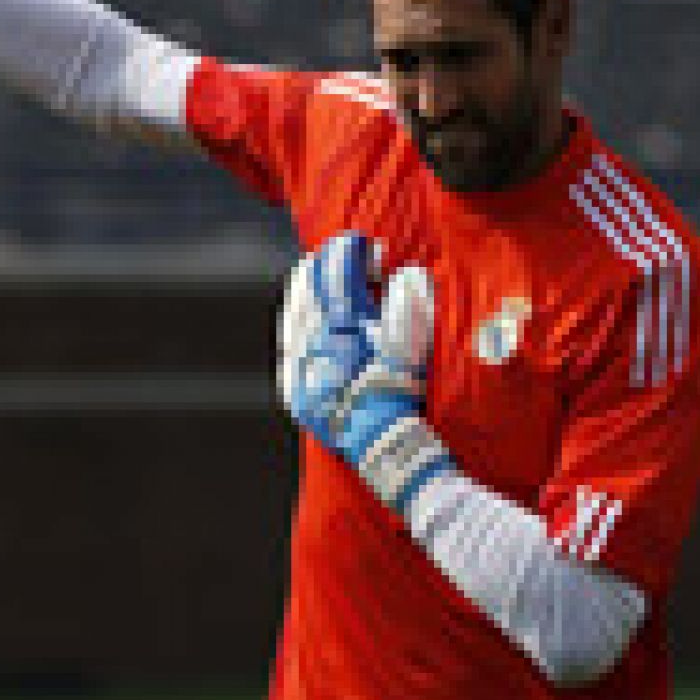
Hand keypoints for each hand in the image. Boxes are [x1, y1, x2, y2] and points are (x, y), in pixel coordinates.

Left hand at [279, 232, 452, 512]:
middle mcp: (311, 347)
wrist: (385, 451)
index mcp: (341, 331)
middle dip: (327, 266)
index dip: (353, 254)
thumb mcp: (411, 348)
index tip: (368, 248)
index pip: (338, 275)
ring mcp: (298, 369)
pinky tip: (305, 321)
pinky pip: (287, 347)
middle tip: (345, 258)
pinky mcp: (295, 390)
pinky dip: (296, 326)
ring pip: (293, 316)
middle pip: (309, 289)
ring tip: (327, 283)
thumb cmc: (404, 396)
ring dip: (309, 292)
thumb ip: (407, 307)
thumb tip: (405, 275)